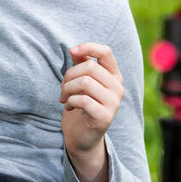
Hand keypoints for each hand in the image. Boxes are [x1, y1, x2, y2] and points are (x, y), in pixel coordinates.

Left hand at [59, 42, 124, 181]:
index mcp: (113, 75)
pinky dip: (70, 101)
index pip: (106, 52)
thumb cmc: (81, 103)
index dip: (88, 47)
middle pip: (89, 67)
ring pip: (85, 82)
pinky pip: (83, 100)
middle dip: (69, 75)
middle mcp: (117, 87)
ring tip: (64, 97)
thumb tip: (74, 49)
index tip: (72, 51)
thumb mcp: (80, 80)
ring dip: (67, 89)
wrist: (82, 134)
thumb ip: (80, 63)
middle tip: (63, 87)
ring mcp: (114, 103)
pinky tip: (68, 106)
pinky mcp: (105, 117)